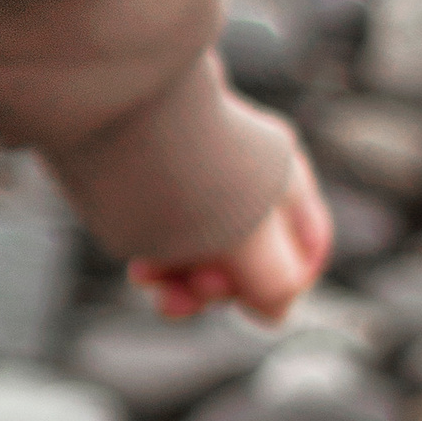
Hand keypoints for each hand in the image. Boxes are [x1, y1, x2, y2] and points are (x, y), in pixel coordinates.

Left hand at [128, 142, 333, 325]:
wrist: (116, 106)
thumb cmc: (190, 170)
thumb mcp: (250, 238)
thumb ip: (274, 282)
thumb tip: (274, 314)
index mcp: (285, 181)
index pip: (306, 252)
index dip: (282, 286)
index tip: (249, 298)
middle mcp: (248, 180)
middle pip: (252, 259)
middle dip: (221, 287)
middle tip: (192, 287)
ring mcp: (203, 182)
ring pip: (205, 254)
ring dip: (184, 282)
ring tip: (153, 281)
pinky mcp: (158, 186)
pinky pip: (169, 239)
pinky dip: (161, 262)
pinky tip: (142, 272)